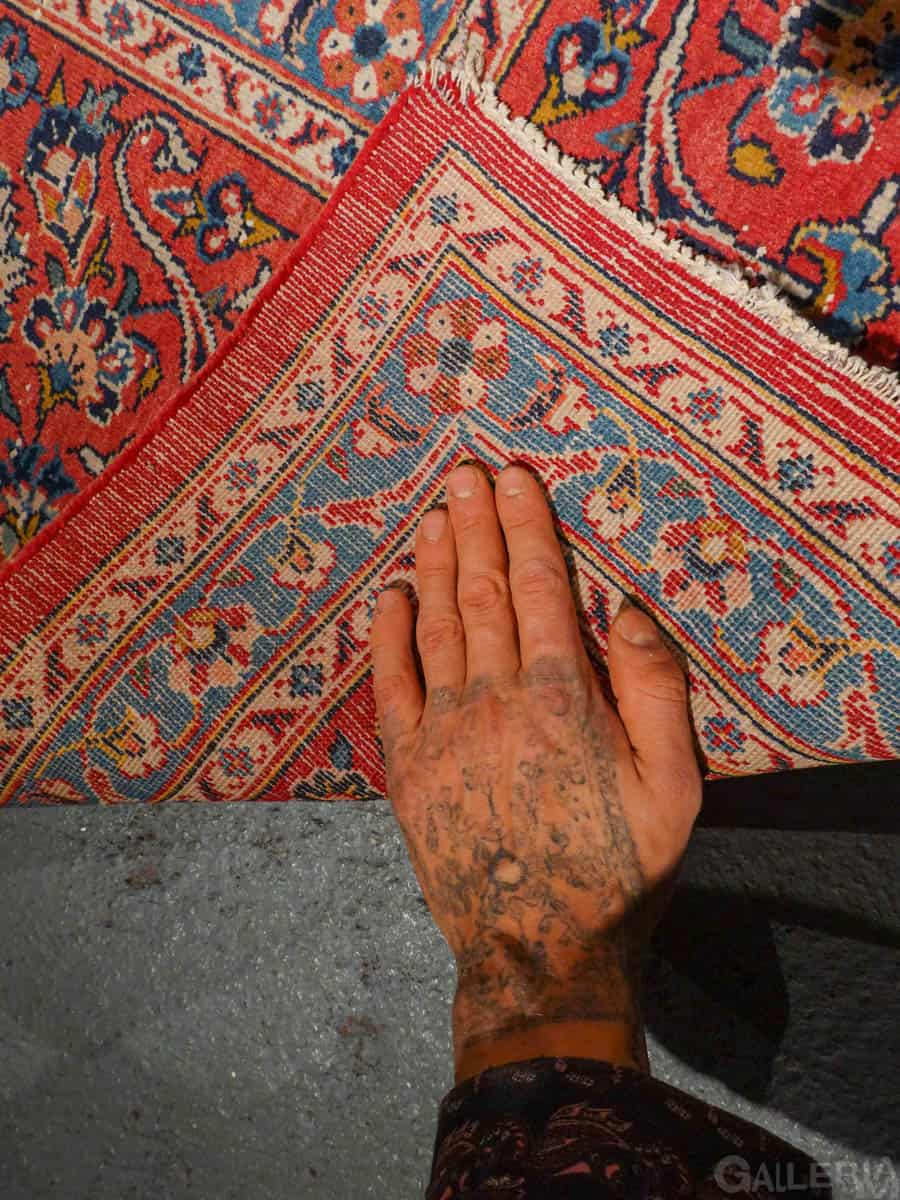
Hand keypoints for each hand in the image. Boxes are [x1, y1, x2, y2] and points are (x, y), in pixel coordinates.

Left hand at [369, 462, 701, 1081]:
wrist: (538, 949)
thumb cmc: (617, 870)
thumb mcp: (673, 788)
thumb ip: (657, 693)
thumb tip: (630, 611)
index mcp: (560, 696)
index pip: (541, 588)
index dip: (526, 527)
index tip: (514, 478)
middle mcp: (493, 698)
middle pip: (483, 592)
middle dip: (475, 526)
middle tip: (464, 471)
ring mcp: (442, 730)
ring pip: (436, 625)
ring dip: (436, 563)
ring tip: (435, 512)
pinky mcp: (406, 765)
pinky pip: (390, 684)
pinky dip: (389, 634)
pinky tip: (390, 594)